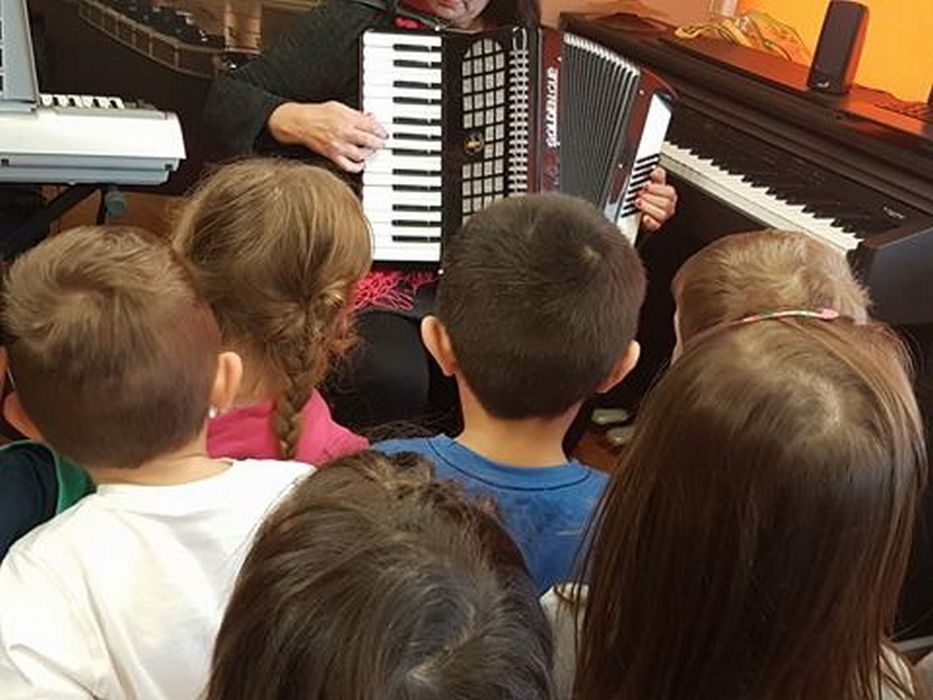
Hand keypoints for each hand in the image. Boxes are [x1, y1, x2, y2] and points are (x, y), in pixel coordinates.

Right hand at [268, 101, 386, 172]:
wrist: (300, 123)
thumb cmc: (318, 114)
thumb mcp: (339, 106)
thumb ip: (355, 114)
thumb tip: (370, 118)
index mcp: (347, 118)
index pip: (371, 126)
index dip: (381, 130)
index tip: (384, 132)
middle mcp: (344, 133)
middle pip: (370, 141)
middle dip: (380, 143)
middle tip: (382, 143)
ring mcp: (338, 146)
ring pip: (362, 154)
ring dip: (369, 154)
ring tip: (371, 151)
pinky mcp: (332, 156)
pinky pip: (349, 166)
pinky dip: (358, 166)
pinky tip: (361, 163)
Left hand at [636, 166, 677, 231]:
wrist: (638, 215)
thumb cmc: (647, 199)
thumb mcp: (652, 186)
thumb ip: (656, 177)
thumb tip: (656, 170)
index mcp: (669, 196)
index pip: (669, 192)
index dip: (657, 188)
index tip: (646, 185)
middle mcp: (668, 207)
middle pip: (666, 203)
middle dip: (651, 197)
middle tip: (640, 194)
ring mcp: (662, 218)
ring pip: (662, 214)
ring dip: (648, 207)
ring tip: (639, 203)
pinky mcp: (655, 227)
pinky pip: (655, 226)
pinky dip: (649, 221)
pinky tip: (644, 217)